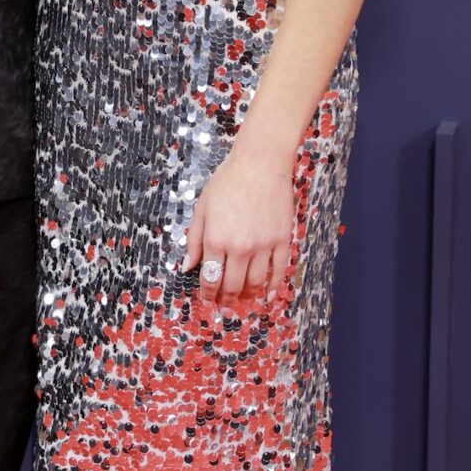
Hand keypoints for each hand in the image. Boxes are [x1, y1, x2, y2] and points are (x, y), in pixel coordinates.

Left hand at [183, 148, 294, 306]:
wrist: (260, 163)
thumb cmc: (228, 181)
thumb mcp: (202, 208)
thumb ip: (195, 240)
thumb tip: (187, 266)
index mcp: (216, 239)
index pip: (211, 278)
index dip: (208, 294)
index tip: (207, 299)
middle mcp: (240, 247)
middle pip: (232, 286)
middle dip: (226, 301)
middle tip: (224, 308)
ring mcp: (264, 245)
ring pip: (255, 283)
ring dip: (248, 297)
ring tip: (243, 303)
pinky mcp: (283, 240)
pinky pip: (279, 270)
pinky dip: (273, 286)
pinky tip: (268, 295)